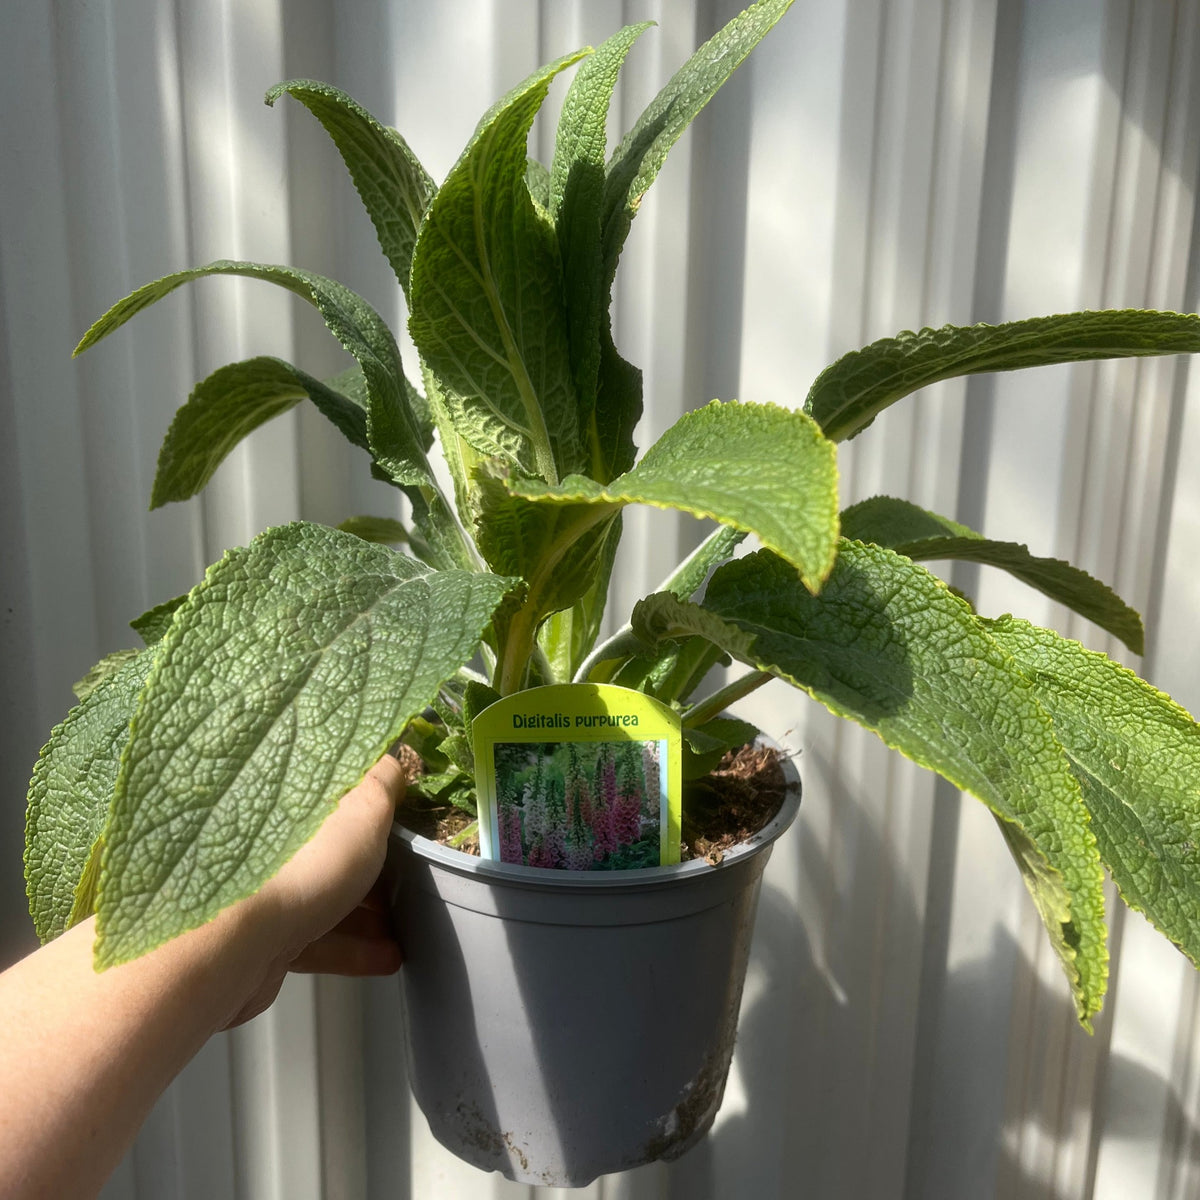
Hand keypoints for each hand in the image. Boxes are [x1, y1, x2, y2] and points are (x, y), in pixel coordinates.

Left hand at [222, 751, 408, 1026]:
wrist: (236, 945)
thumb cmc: (306, 864)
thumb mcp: (362, 809)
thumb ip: (381, 782)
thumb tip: (392, 760)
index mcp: (289, 798)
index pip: (334, 790)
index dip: (372, 801)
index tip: (404, 815)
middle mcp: (271, 840)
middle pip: (333, 846)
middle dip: (375, 864)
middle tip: (413, 876)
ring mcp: (264, 891)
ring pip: (326, 896)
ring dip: (370, 912)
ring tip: (410, 926)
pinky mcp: (263, 937)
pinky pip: (316, 938)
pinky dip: (352, 947)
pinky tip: (388, 958)